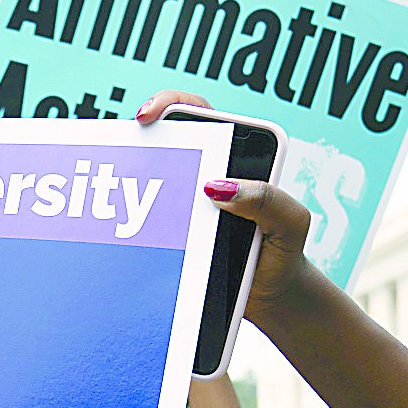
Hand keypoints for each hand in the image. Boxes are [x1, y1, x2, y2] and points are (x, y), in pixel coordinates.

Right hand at [138, 90, 316, 333]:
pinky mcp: (170, 242)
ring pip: (147, 189)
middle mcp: (201, 180)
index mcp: (233, 161)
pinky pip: (145, 230)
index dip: (170, 105)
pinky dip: (130, 229)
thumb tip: (218, 187)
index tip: (149, 117)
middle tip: (126, 155)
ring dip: (129, 190)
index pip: (199, 116)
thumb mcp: (291, 223)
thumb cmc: (282, 254)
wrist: (271, 302)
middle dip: (135, 143)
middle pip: (162, 147)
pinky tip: (119, 235)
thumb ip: (268, 200)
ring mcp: (182, 211)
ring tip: (117, 199)